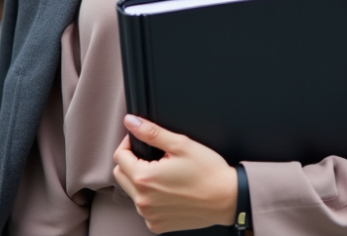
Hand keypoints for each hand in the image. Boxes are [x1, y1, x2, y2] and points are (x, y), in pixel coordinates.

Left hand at [112, 115, 236, 233]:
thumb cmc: (208, 172)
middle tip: (152, 156)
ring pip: (131, 191)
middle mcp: (143, 201)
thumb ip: (151, 132)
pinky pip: (144, 207)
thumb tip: (131, 122)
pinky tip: (168, 190)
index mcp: (144, 179)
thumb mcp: (180, 144)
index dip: (129, 143)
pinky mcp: (157, 225)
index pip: (119, 156)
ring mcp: (149, 215)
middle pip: (121, 174)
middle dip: (131, 161)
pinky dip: (150, 197)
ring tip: (164, 173)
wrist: (227, 198)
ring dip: (139, 180)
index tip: (143, 141)